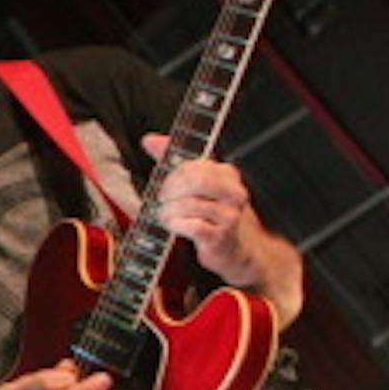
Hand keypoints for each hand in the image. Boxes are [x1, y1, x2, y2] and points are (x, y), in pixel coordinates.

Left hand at [143, 133, 265, 284]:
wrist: (238, 249)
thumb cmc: (213, 214)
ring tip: (165, 215)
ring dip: (168, 211)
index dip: (172, 176)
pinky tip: (173, 226)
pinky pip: (192, 226)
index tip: (165, 185)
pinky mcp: (221, 237)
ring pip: (190, 205)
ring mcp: (230, 216)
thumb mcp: (198, 184)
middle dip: (170, 190)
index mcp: (228, 174)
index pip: (193, 165)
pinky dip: (176, 225)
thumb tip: (150, 140)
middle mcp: (234, 193)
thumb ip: (174, 160)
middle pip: (195, 181)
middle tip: (162, 200)